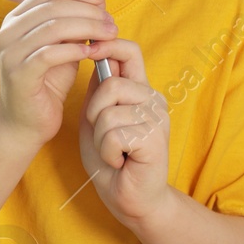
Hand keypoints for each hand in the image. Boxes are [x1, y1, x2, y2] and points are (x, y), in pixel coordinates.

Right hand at [0, 0, 116, 146]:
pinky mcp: (18, 74)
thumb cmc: (47, 83)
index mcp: (16, 19)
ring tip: (109, 35)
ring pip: (53, 27)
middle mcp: (8, 31)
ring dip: (87, 28)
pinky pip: (50, 54)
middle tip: (111, 22)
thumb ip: (75, 25)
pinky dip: (74, 50)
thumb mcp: (64, 47)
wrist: (26, 123)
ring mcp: (10, 53)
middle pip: (53, 7)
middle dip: (88, 11)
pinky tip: (92, 53)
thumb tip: (99, 2)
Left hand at [77, 37, 172, 226]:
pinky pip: (114, 135)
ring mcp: (157, 118)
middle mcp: (152, 99)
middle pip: (111, 83)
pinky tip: (120, 161)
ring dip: (100, 138)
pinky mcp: (155, 138)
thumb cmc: (110, 159)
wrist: (129, 198)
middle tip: (103, 135)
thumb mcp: (95, 120)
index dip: (107, 45)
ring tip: (113, 151)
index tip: (87, 49)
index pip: (130, 51)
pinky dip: (108, 152)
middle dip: (94, 111)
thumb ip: (96, 92)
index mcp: (138, 90)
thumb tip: (91, 54)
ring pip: (108, 112)